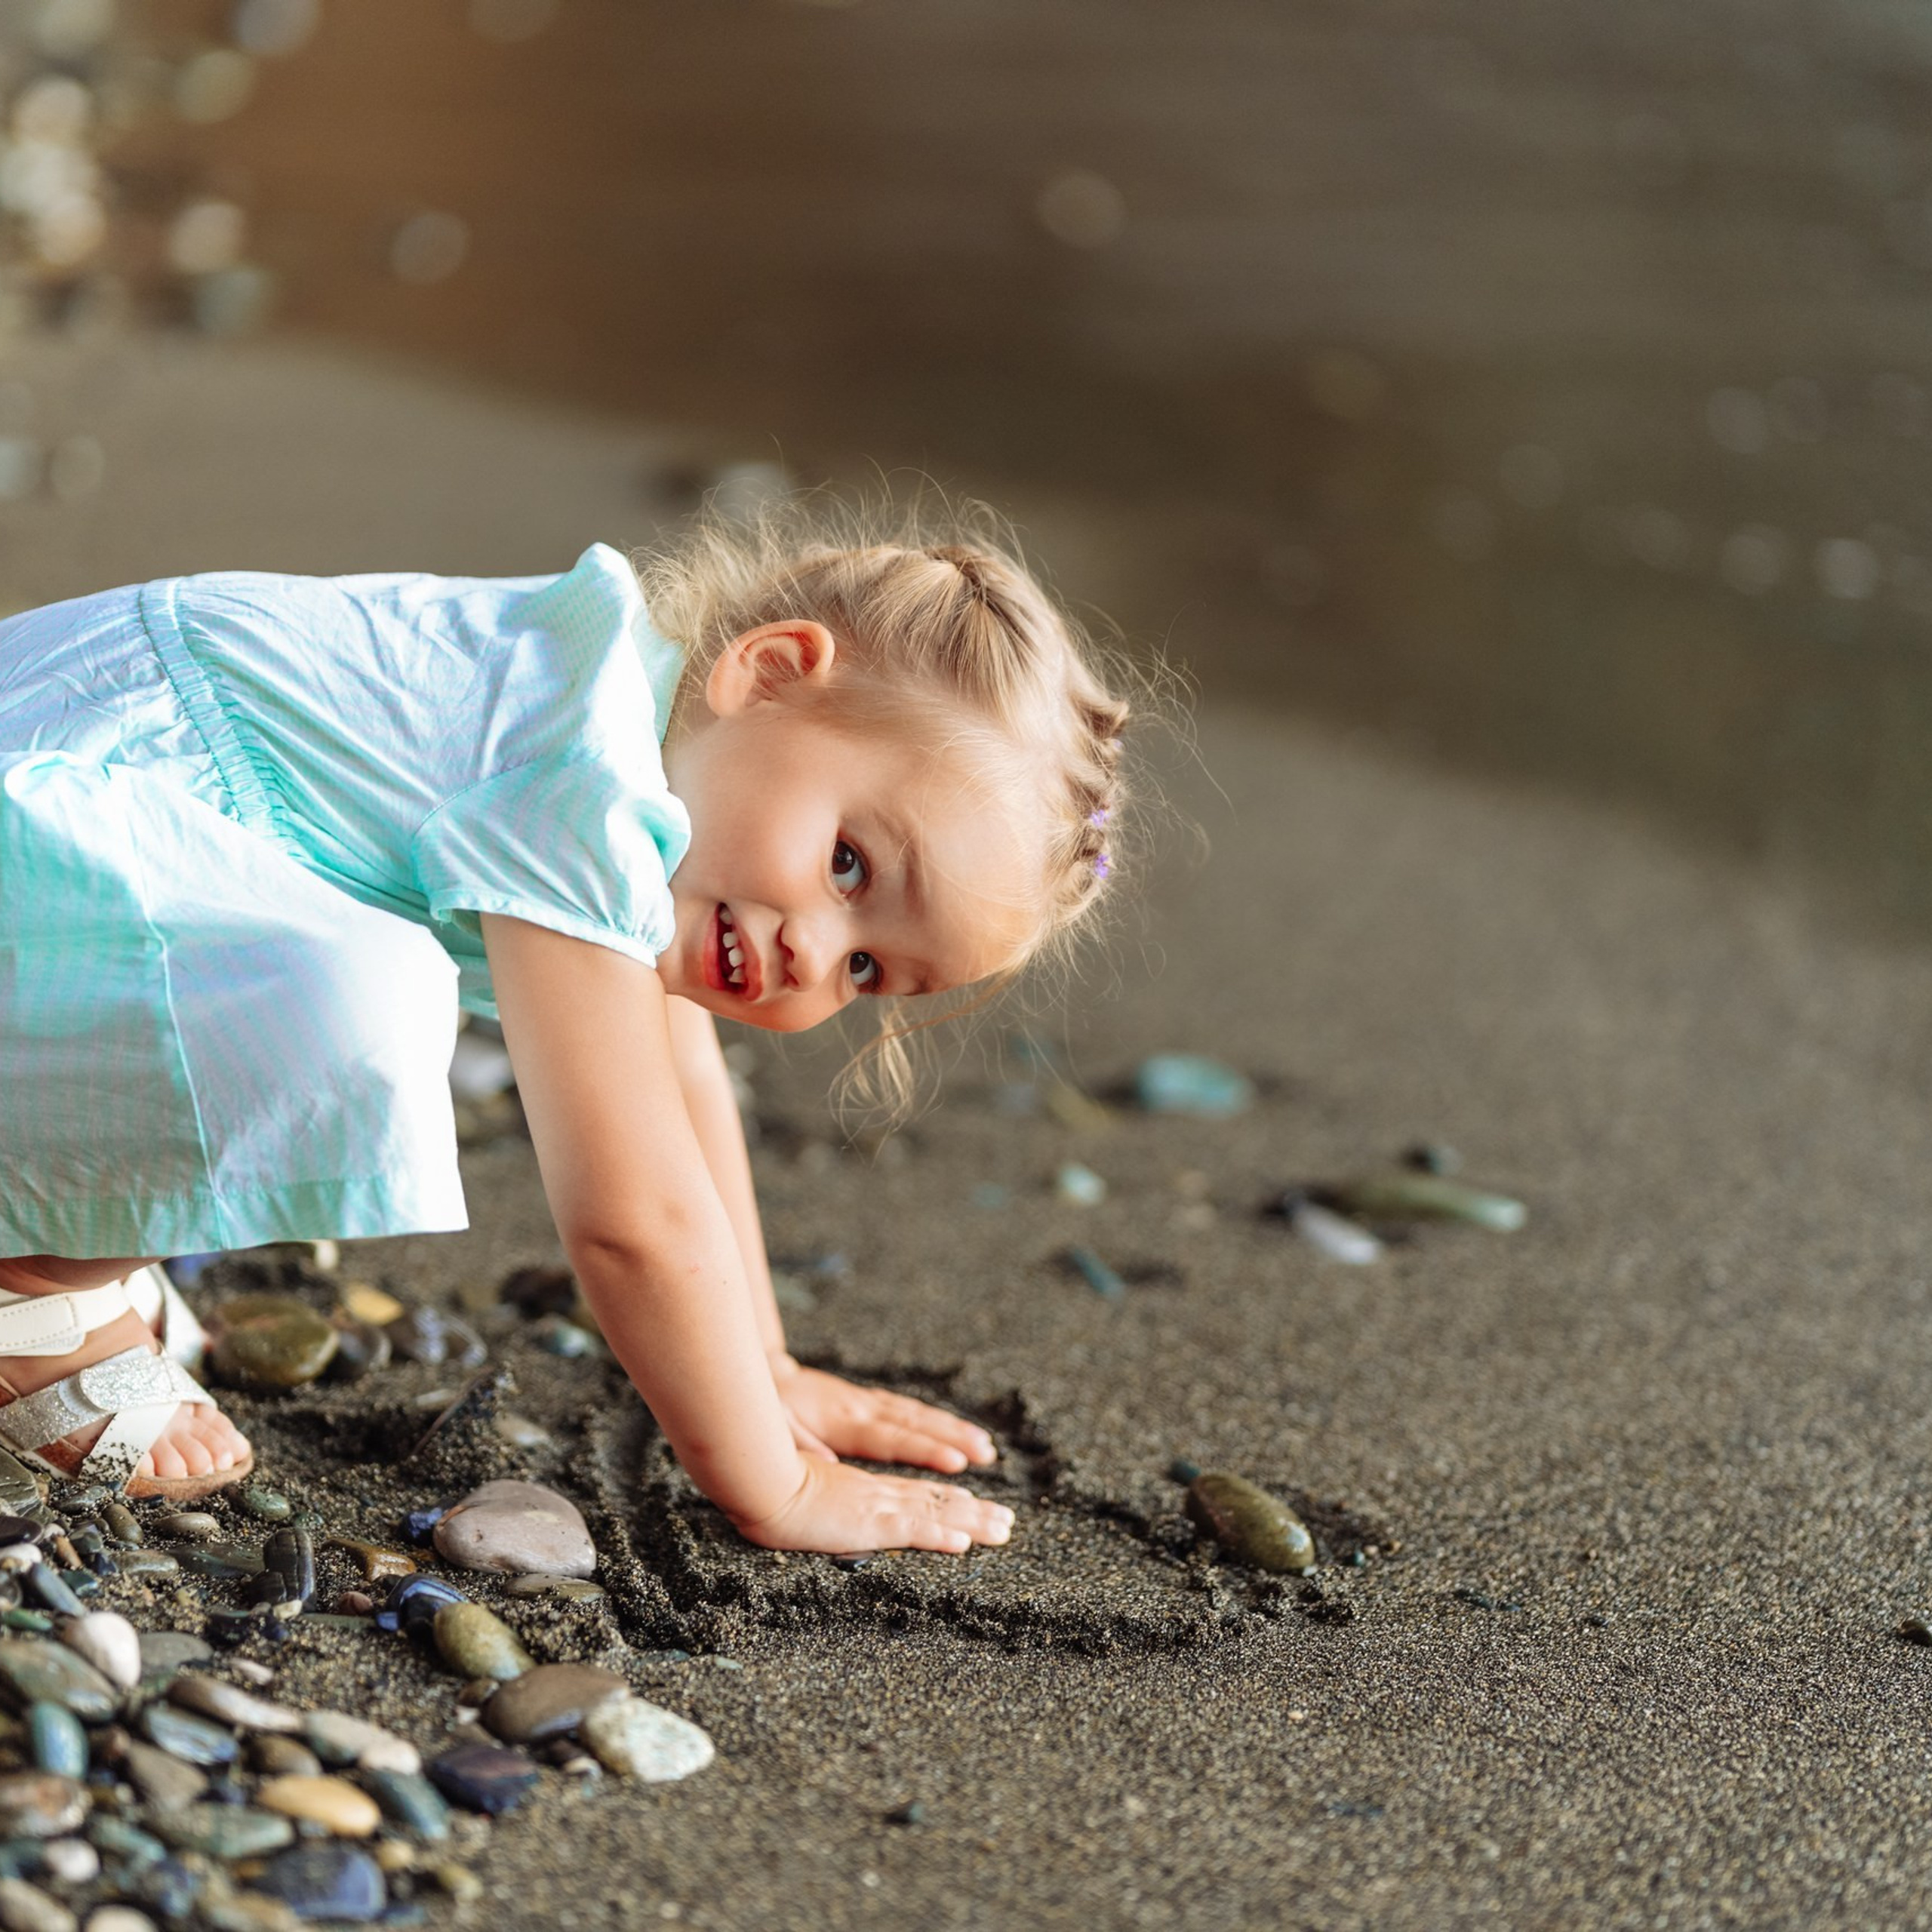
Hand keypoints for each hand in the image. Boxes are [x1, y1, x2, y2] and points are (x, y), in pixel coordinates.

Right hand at [733, 1455, 1014, 1554]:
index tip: (972, 1504)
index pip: (913, 1495)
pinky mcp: (868, 1522)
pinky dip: (939, 1535)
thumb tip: (834, 1502)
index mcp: (861, 1490)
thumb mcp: (803, 1492)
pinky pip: (912, 1531)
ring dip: (973, 1523)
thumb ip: (823, 1498)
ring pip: (936, 1514)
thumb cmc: (768, 1484)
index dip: (946, 1501)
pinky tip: (963, 1544)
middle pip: (936, 1502)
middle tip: (1006, 1522)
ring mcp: (875, 1507)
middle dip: (975, 1513)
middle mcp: (876, 1496)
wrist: (758, 1479)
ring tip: (1003, 1531)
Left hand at [770, 1360, 996, 1473]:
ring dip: (952, 1429)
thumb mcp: (773, 1427)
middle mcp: (861, 1408)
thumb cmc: (770, 1408)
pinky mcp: (867, 1400)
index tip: (955, 1462)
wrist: (765, 1373)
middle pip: (914, 1423)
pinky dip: (935, 1420)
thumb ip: (800, 1445)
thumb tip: (828, 1465)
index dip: (923, 1451)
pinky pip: (908, 1409)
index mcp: (840, 1421)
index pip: (889, 1439)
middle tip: (986, 1453)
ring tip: (984, 1445)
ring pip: (917, 1414)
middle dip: (953, 1438)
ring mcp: (867, 1402)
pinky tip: (956, 1431)